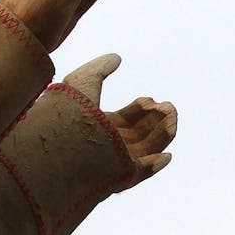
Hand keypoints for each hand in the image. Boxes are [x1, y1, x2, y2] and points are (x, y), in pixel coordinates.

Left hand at [60, 54, 176, 181]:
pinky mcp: (119, 176)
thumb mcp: (83, 80)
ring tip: (172, 116)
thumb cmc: (68, 111)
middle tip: (168, 106)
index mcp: (96, 127)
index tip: (148, 99)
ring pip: (145, 150)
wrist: (62, 140)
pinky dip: (156, 166)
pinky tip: (167, 156)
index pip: (124, 120)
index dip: (140, 109)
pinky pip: (142, 174)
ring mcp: (112, 162)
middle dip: (156, 119)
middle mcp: (104, 146)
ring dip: (162, 134)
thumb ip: (100, 68)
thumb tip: (116, 58)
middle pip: (138, 134)